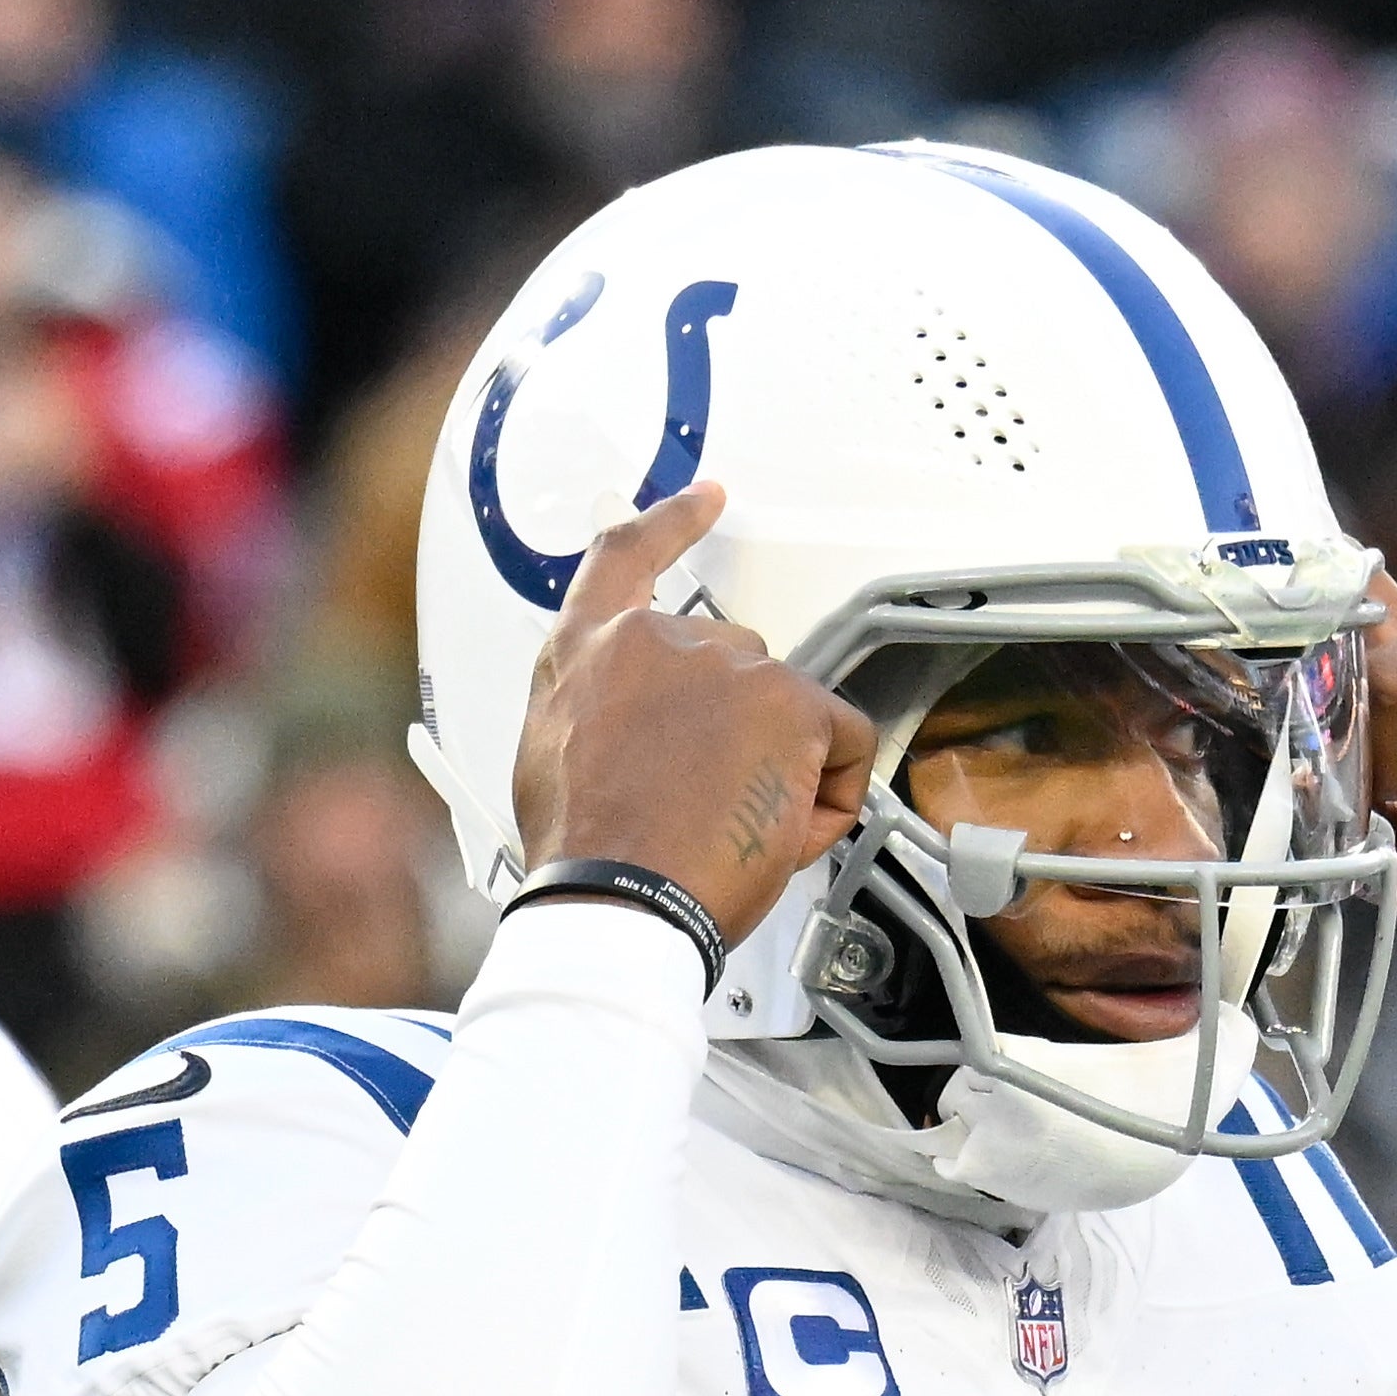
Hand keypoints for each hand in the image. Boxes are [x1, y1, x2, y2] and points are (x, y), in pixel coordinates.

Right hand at [508, 480, 878, 944]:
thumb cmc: (588, 854)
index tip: (706, 499)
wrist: (617, 896)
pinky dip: (827, 797)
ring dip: (776, 771)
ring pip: (788, 713)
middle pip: (734, 663)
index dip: (673, 523)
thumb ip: (600, 713)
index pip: (628, 557)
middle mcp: (658, 641)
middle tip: (705, 804)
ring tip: (726, 830)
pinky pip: (843, 745)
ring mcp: (729, 666)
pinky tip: (780, 832)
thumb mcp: (553, 761)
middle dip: (739, 731)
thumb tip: (631, 729)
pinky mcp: (789, 704)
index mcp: (590, 651)